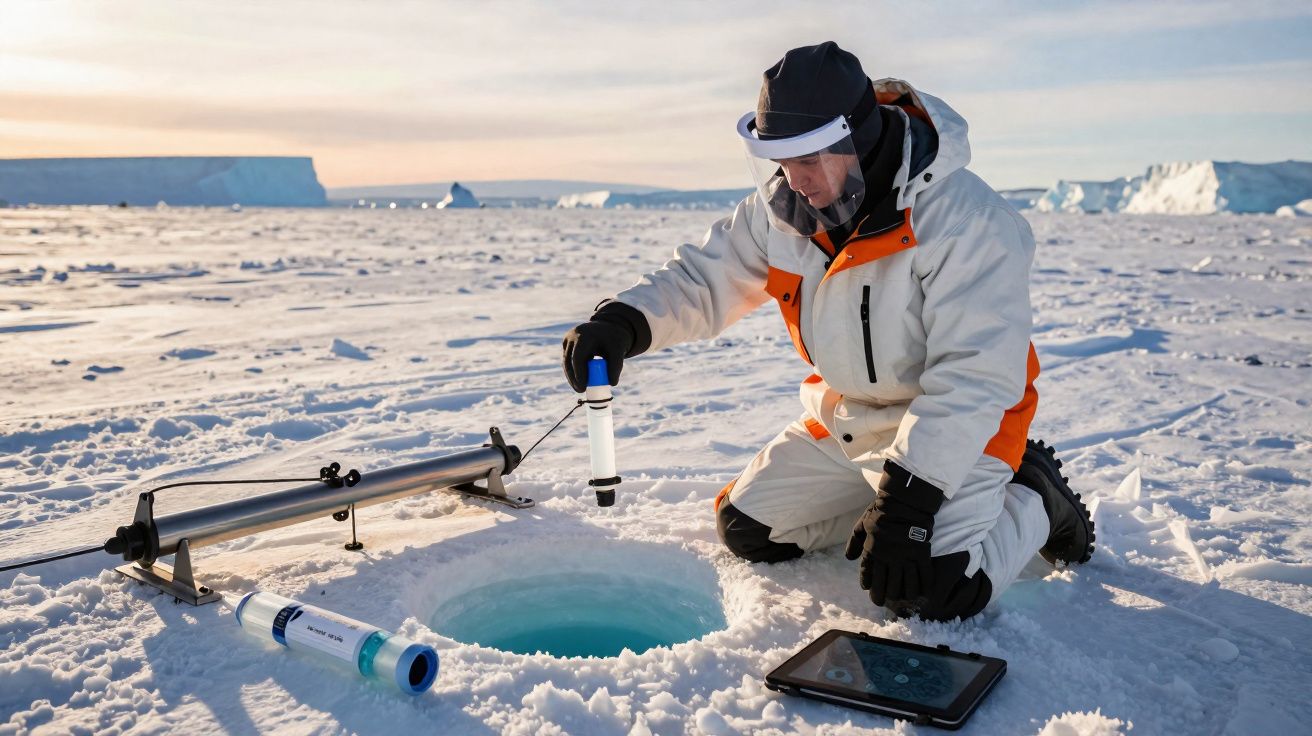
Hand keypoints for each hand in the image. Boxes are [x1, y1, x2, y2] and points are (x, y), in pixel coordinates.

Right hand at [561, 302, 649, 391]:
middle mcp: (573, 335)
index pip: (578, 356)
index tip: (584, 386)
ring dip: (572, 376)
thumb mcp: (619, 350)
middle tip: (581, 390)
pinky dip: (572, 372)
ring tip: (580, 389)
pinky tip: (578, 381)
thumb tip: (612, 383)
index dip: (579, 373)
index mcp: (585, 334)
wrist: (609, 327)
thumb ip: (616, 366)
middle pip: (568, 360)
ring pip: (566, 362)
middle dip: (573, 378)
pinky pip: (567, 361)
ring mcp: (568, 339)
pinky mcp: (566, 344)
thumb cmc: (614, 339)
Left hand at [844, 460, 944, 609]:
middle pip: (886, 587)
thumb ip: (854, 542)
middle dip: (883, 597)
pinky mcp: (922, 555)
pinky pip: (925, 577)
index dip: (868, 585)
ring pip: (906, 587)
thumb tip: (849, 558)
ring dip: (904, 595)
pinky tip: (922, 593)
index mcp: (872, 551)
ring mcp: (906, 558)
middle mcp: (888, 559)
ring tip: (903, 598)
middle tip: (882, 601)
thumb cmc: (881, 511)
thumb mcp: (862, 524)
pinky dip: (924, 588)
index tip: (869, 590)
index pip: (868, 576)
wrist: (904, 501)